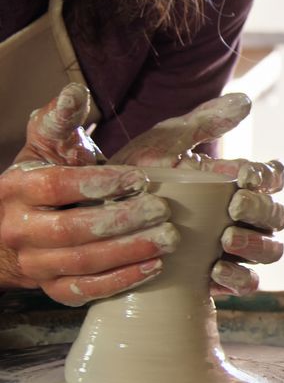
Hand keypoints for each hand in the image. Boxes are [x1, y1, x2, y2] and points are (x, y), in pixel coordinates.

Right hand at [0, 84, 173, 304]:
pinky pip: (85, 290)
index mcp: (18, 189)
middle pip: (73, 229)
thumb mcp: (45, 147)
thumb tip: (75, 92)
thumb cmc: (42, 179)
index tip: (140, 178)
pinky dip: (121, 280)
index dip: (100, 183)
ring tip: (169, 239)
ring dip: (130, 251)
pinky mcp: (53, 288)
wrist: (13, 228)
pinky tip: (155, 268)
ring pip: (82, 262)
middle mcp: (21, 229)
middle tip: (164, 211)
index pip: (58, 186)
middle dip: (122, 220)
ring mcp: (35, 263)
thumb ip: (61, 120)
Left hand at [109, 94, 283, 295]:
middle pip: (278, 215)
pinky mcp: (220, 278)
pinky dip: (239, 277)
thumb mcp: (163, 145)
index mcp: (239, 182)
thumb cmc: (135, 177)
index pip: (273, 177)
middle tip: (234, 206)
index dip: (268, 178)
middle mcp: (245, 216)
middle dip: (261, 210)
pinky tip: (216, 269)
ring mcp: (236, 248)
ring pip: (271, 251)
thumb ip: (202, 122)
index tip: (246, 176)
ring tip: (226, 238)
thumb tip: (246, 101)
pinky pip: (247, 283)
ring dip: (255, 245)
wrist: (95, 218)